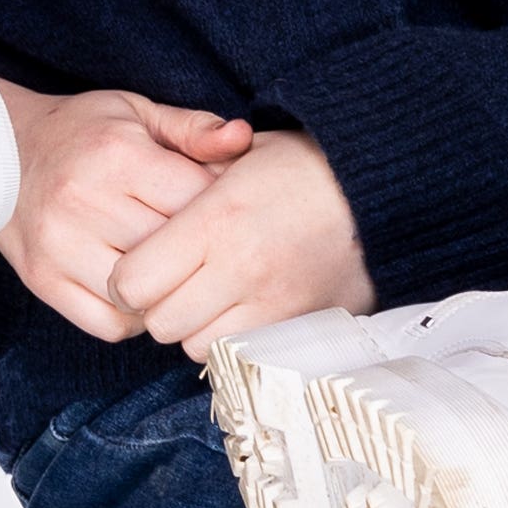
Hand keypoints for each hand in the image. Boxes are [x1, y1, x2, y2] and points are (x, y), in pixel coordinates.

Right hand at [0, 84, 256, 341]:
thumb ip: (193, 129)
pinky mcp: (43, 279)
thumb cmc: (81, 132)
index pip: (196, 204)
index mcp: (117, 156)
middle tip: (199, 248)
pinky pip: (109, 324)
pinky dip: (133, 317)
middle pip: (172, 254)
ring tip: (168, 271)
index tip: (220, 214)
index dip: (219, 214)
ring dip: (165, 292)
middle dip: (195, 256)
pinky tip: (138, 291)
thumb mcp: (137, 114)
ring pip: (143, 297)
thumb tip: (243, 138)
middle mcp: (84, 201)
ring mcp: (60, 246)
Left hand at [112, 129, 375, 351]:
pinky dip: (229, 340)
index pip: (133, 281)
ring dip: (192, 327)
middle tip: (169, 284)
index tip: (137, 267)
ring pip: (195, 345)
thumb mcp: (237, 154)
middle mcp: (239, 267)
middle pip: (160, 321)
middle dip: (156, 306)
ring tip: (205, 296)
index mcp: (214, 220)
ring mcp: (271, 303)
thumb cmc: (301, 167)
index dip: (126, 279)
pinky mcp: (298, 325)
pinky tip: (235, 310)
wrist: (380, 192)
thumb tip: (139, 203)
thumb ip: (184, 180)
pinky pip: (240, 354)